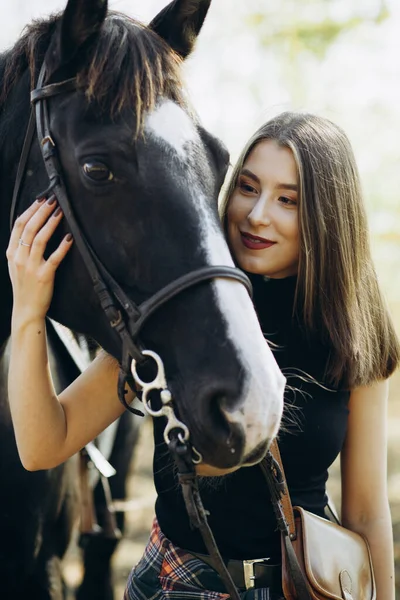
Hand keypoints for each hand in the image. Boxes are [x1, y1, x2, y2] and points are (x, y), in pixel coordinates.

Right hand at [6, 196, 73, 325]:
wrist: (26, 310)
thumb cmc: (24, 286)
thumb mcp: (15, 264)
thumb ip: (21, 247)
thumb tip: (32, 226)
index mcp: (11, 252)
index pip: (18, 225)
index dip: (30, 210)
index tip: (41, 199)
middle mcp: (18, 257)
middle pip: (29, 227)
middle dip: (41, 211)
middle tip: (53, 200)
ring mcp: (30, 266)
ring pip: (40, 239)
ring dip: (51, 223)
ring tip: (60, 212)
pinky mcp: (44, 276)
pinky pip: (55, 257)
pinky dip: (63, 246)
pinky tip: (70, 237)